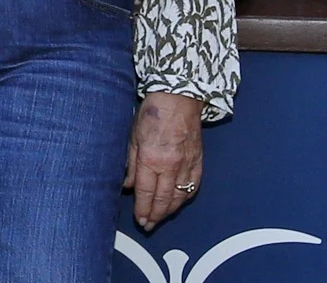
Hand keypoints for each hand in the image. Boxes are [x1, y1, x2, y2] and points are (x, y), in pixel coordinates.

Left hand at [124, 92, 203, 230]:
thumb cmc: (152, 114)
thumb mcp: (133, 136)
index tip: (140, 219)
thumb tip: (128, 185)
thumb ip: (131, 163)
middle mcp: (170, 166)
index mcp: (151, 159)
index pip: (145, 191)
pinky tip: (178, 204)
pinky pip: (193, 186)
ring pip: (179, 196)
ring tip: (160, 218)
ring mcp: (187, 165)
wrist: (179, 100)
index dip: (142, 208)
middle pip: (163, 199)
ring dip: (169, 211)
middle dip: (155, 215)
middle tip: (148, 225)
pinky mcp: (198, 162)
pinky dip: (185, 198)